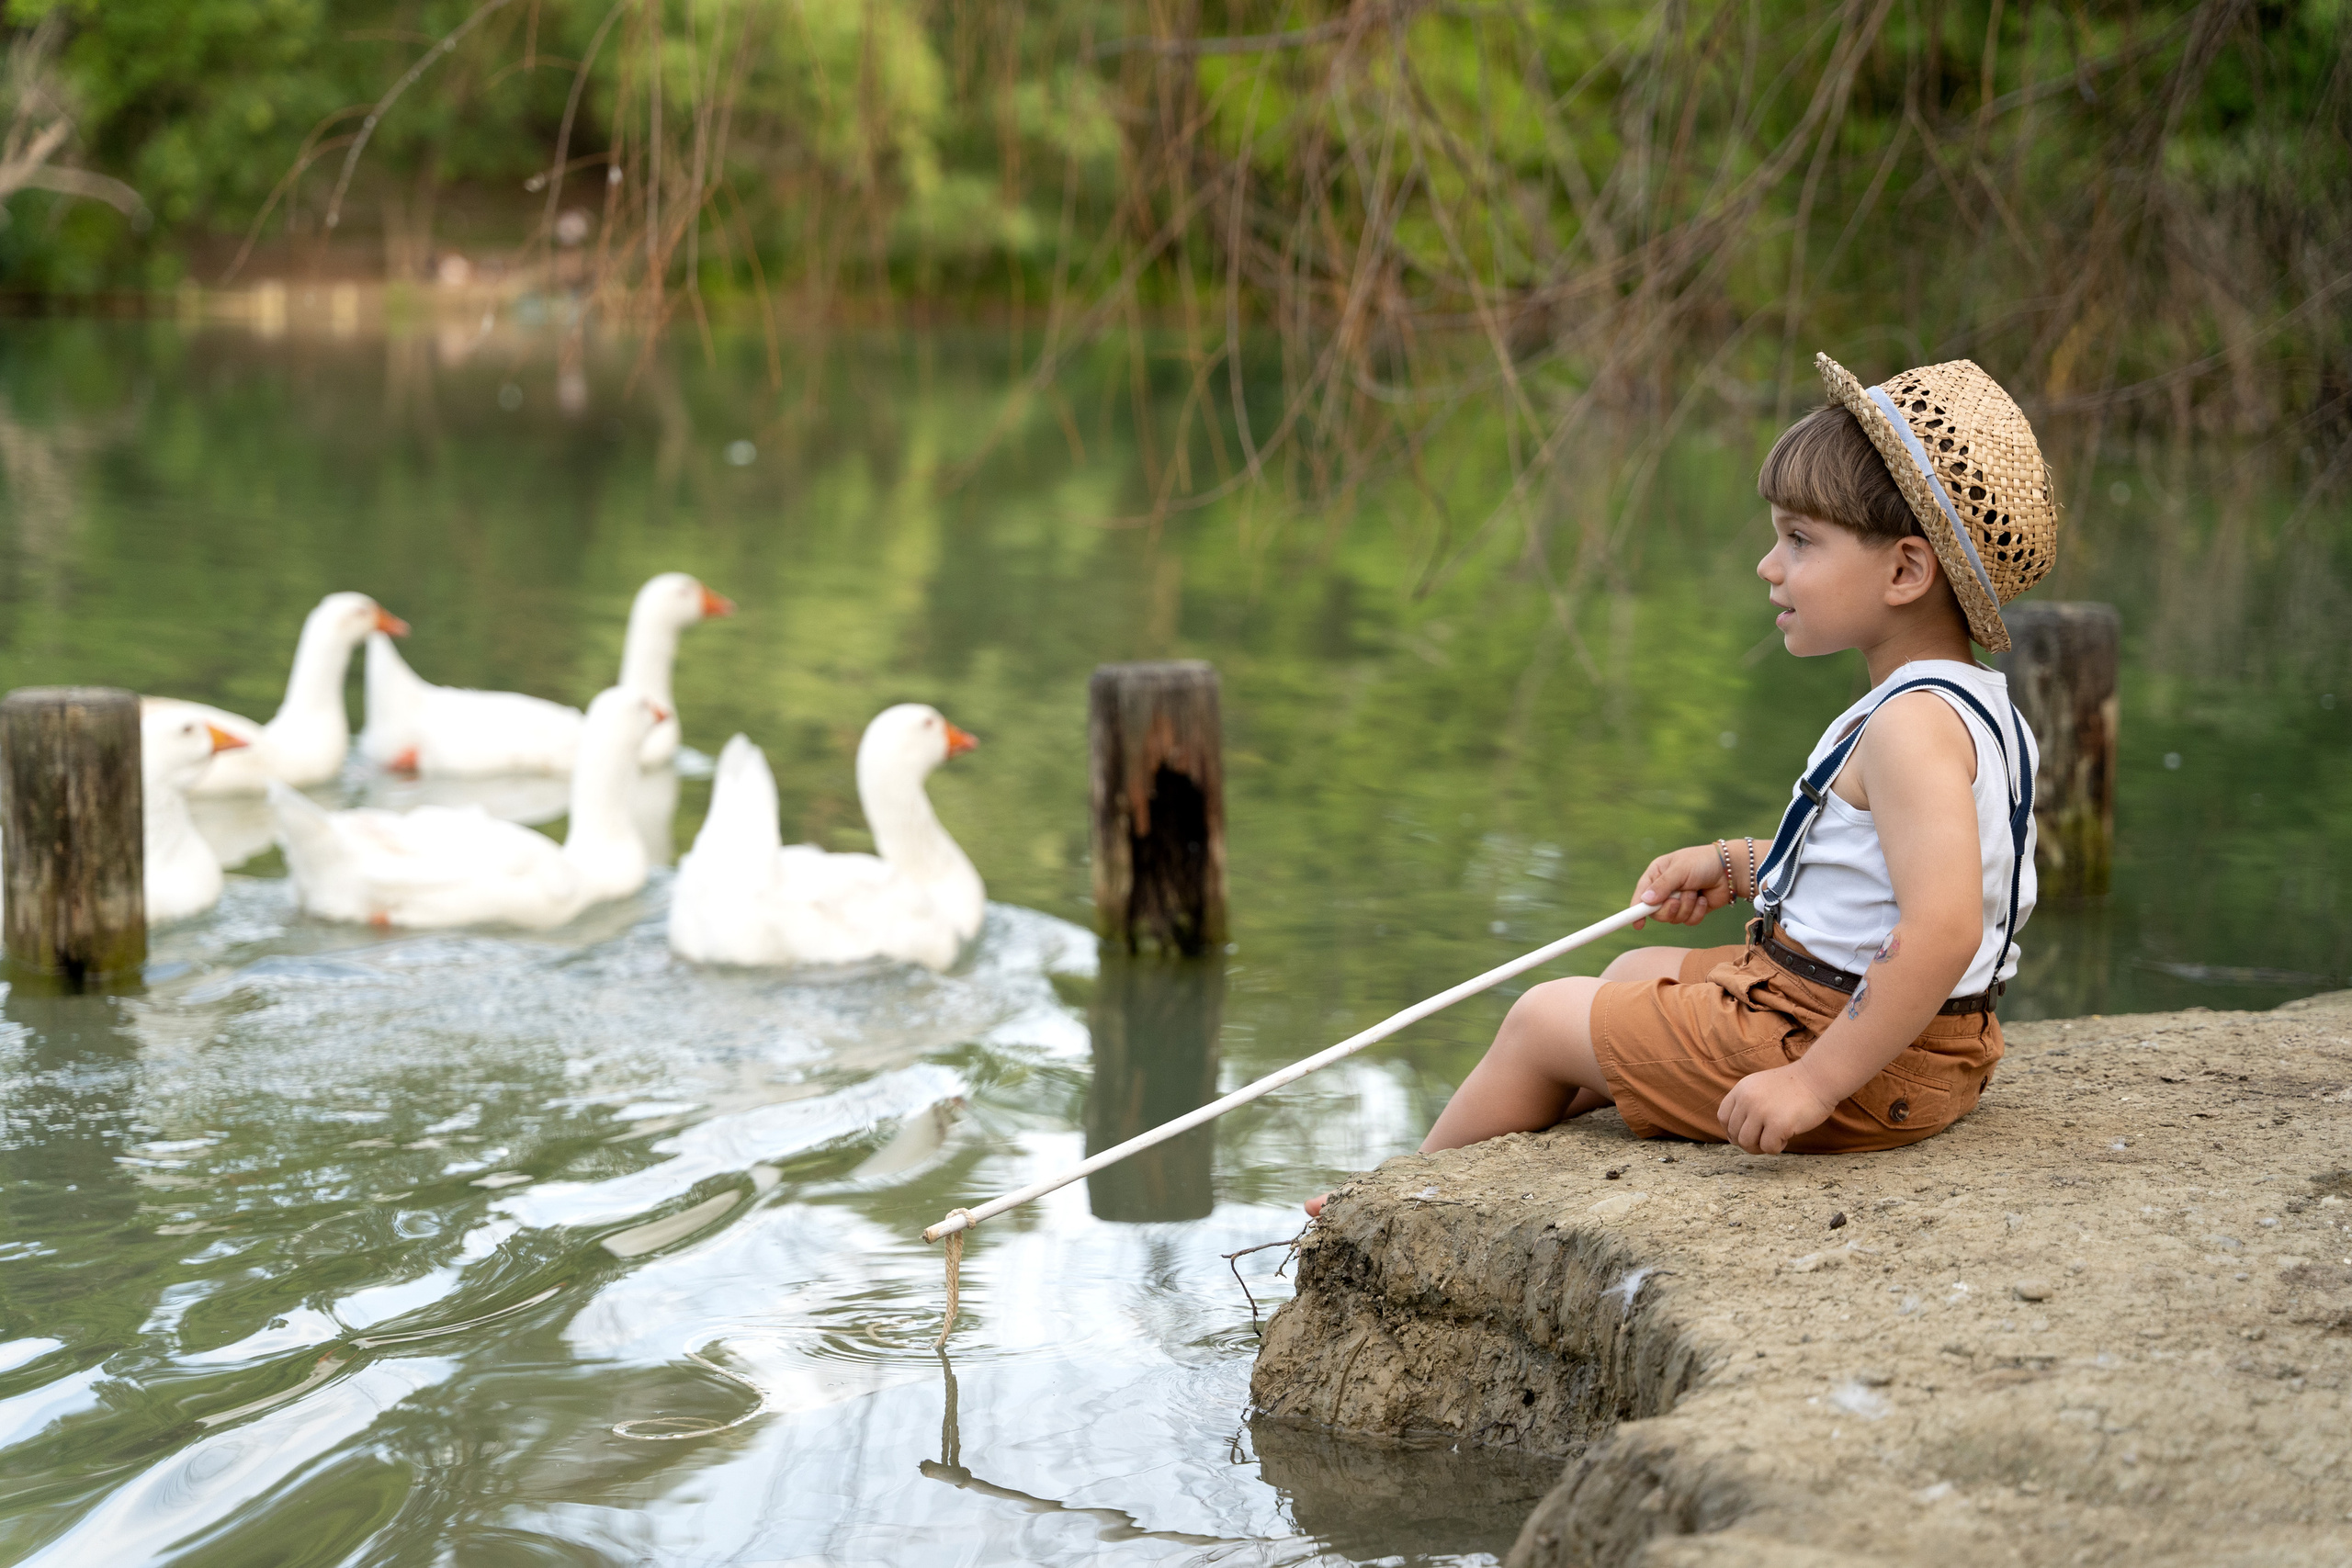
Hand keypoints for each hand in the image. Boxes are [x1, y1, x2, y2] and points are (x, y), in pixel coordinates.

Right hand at [1632, 845, 1731, 927]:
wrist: (1730, 869)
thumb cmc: (1702, 862)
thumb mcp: (1680, 870)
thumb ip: (1662, 885)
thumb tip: (1645, 901)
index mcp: (1657, 875)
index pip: (1641, 894)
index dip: (1636, 910)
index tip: (1637, 924)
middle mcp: (1665, 889)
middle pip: (1656, 912)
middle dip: (1669, 909)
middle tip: (1677, 900)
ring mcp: (1679, 901)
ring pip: (1673, 918)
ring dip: (1687, 907)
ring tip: (1695, 892)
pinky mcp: (1692, 910)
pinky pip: (1688, 921)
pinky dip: (1697, 912)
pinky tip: (1703, 898)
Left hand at [1716, 1063, 1836, 1153]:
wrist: (1818, 1078)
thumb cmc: (1794, 1086)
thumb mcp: (1760, 1086)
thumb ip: (1746, 1104)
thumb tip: (1733, 1137)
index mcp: (1741, 1089)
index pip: (1723, 1117)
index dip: (1731, 1131)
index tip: (1744, 1135)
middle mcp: (1747, 1099)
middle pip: (1734, 1134)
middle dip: (1748, 1142)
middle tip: (1765, 1139)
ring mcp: (1761, 1111)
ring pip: (1747, 1143)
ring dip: (1761, 1147)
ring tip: (1775, 1138)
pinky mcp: (1778, 1124)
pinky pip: (1768, 1147)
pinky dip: (1777, 1147)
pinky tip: (1787, 1136)